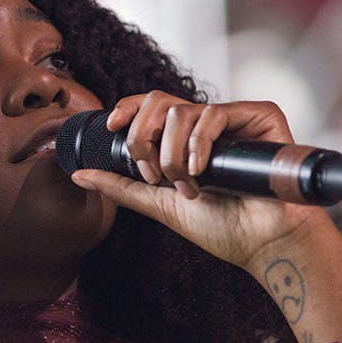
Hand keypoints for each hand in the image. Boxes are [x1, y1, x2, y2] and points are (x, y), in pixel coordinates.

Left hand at [69, 92, 328, 269]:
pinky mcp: (260, 115)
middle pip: (159, 101)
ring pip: (181, 111)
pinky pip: (214, 112)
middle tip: (152, 172)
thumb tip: (78, 173)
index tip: (111, 126)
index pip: (151, 107)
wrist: (263, 242)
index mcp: (185, 139)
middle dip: (144, 136)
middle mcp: (207, 124)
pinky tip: (202, 169)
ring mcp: (233, 118)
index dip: (128, 108)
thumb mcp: (160, 204)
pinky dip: (199, 143)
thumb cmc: (223, 227)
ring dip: (173, 154)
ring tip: (188, 185)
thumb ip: (121, 187)